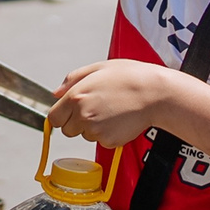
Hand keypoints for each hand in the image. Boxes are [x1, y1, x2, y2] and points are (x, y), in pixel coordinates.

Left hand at [50, 59, 184, 148]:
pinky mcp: (109, 141)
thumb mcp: (98, 68)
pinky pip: (101, 141)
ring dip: (93, 127)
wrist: (155, 93)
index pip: (54, 118)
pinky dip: (107, 133)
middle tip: (96, 108)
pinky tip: (118, 119)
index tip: (69, 113)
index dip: (62, 115)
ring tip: (111, 110)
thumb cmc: (130, 77)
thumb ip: (72, 79)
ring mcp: (96, 130)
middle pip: (67, 130)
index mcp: (76, 96)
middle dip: (77, 122)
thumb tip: (57, 93)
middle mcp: (83, 115)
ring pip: (85, 135)